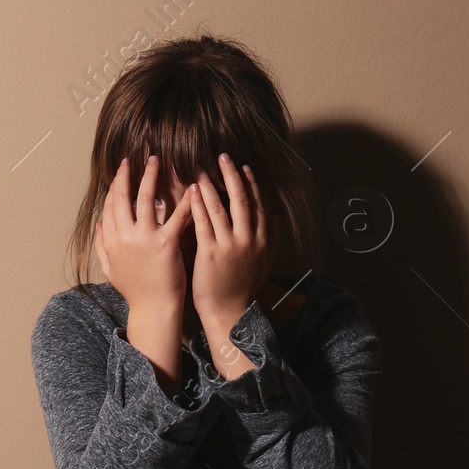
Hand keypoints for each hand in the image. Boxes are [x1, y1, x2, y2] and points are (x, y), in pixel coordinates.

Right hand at [93, 155, 192, 314]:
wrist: (153, 310)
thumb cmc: (135, 291)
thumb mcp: (111, 269)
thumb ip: (101, 245)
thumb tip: (99, 223)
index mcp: (111, 241)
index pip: (110, 206)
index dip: (115, 187)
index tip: (121, 174)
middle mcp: (124, 236)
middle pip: (122, 196)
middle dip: (127, 174)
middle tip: (133, 159)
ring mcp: (144, 239)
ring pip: (145, 198)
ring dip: (150, 176)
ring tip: (156, 161)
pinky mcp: (165, 244)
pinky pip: (175, 216)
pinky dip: (184, 199)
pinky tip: (192, 185)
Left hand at [187, 154, 270, 330]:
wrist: (229, 312)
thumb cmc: (243, 287)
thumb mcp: (263, 261)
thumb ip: (271, 237)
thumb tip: (276, 216)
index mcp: (262, 240)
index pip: (258, 204)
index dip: (251, 183)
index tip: (244, 166)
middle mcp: (249, 239)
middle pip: (242, 199)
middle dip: (232, 175)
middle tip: (222, 155)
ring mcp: (230, 246)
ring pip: (222, 208)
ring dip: (211, 185)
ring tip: (201, 168)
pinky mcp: (211, 254)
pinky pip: (204, 223)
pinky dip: (199, 205)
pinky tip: (193, 191)